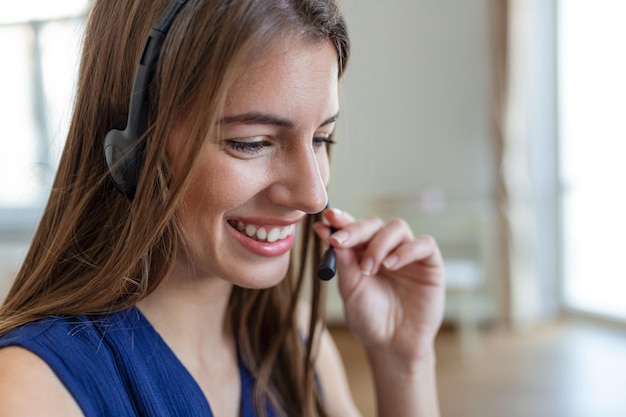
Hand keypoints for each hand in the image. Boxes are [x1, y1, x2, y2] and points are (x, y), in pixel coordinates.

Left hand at [314, 208, 445, 363]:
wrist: (392, 345)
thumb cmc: (368, 318)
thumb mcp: (351, 290)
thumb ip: (344, 263)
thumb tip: (330, 234)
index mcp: (363, 251)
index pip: (353, 227)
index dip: (341, 221)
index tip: (326, 220)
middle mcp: (385, 248)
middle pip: (374, 223)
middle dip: (356, 229)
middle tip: (340, 241)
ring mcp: (408, 254)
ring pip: (397, 228)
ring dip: (379, 244)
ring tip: (368, 268)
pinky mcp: (430, 264)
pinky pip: (424, 244)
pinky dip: (407, 250)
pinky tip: (391, 265)